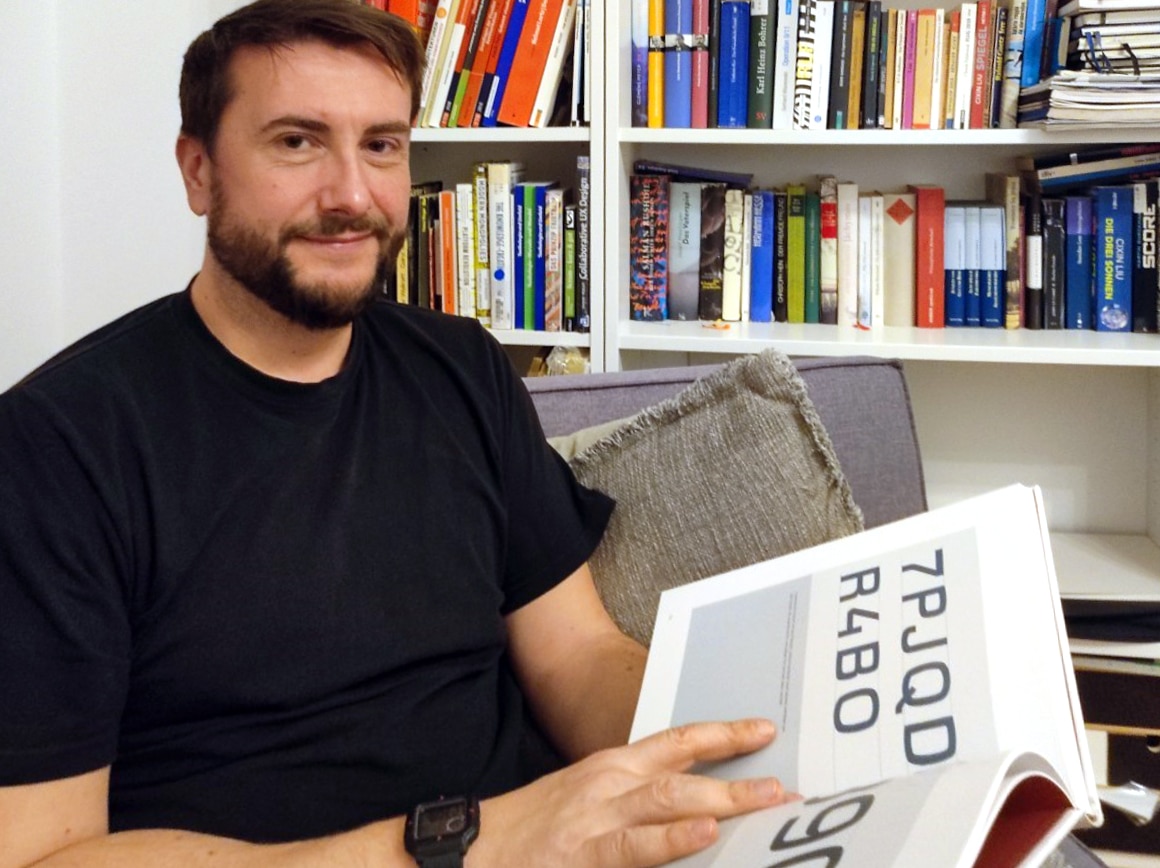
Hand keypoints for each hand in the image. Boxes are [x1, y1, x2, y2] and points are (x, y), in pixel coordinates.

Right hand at [471, 718, 788, 867]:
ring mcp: (598, 819)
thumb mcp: (587, 797)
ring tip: (765, 803)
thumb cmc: (536, 826)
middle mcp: (610, 784)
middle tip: (785, 784)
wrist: (476, 847)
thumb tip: (692, 804)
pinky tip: (703, 840)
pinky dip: (672, 843)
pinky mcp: (585, 856)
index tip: (764, 730)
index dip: (722, 734)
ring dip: (722, 803)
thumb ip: (635, 796)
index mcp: (613, 767)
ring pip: (669, 802)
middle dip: (737, 777)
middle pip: (683, 772)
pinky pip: (635, 848)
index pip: (677, 741)